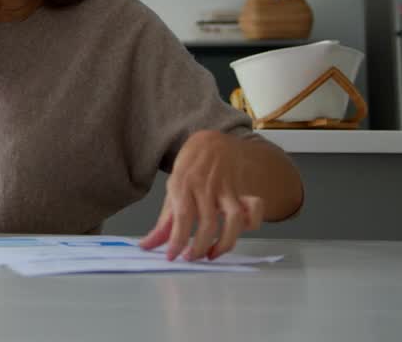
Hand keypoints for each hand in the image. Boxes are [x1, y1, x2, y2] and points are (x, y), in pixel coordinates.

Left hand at [138, 130, 264, 260]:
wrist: (211, 142)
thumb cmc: (189, 170)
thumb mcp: (172, 190)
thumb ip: (163, 222)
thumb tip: (147, 246)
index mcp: (183, 184)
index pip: (183, 216)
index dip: (178, 240)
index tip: (172, 256)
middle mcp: (206, 186)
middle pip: (208, 222)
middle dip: (200, 247)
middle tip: (191, 258)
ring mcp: (226, 188)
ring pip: (234, 218)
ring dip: (226, 242)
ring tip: (213, 254)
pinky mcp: (242, 190)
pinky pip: (255, 207)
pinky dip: (253, 221)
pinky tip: (241, 232)